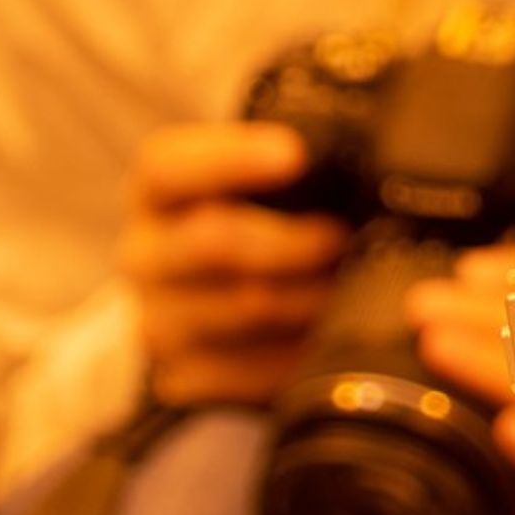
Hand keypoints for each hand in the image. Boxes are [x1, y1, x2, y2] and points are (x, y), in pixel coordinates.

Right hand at [117, 121, 350, 406]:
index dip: (229, 158)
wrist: (235, 298)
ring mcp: (156, 320)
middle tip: (343, 236)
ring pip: (245, 308)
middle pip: (214, 241)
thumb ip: (305, 152)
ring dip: (311, 298)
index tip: (293, 153)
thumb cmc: (266, 218)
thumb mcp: (271, 176)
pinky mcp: (179, 377)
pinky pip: (246, 371)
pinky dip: (297, 354)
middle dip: (295, 240)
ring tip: (351, 286)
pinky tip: (325, 337)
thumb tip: (369, 137)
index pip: (168, 166)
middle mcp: (145, 254)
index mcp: (157, 190)